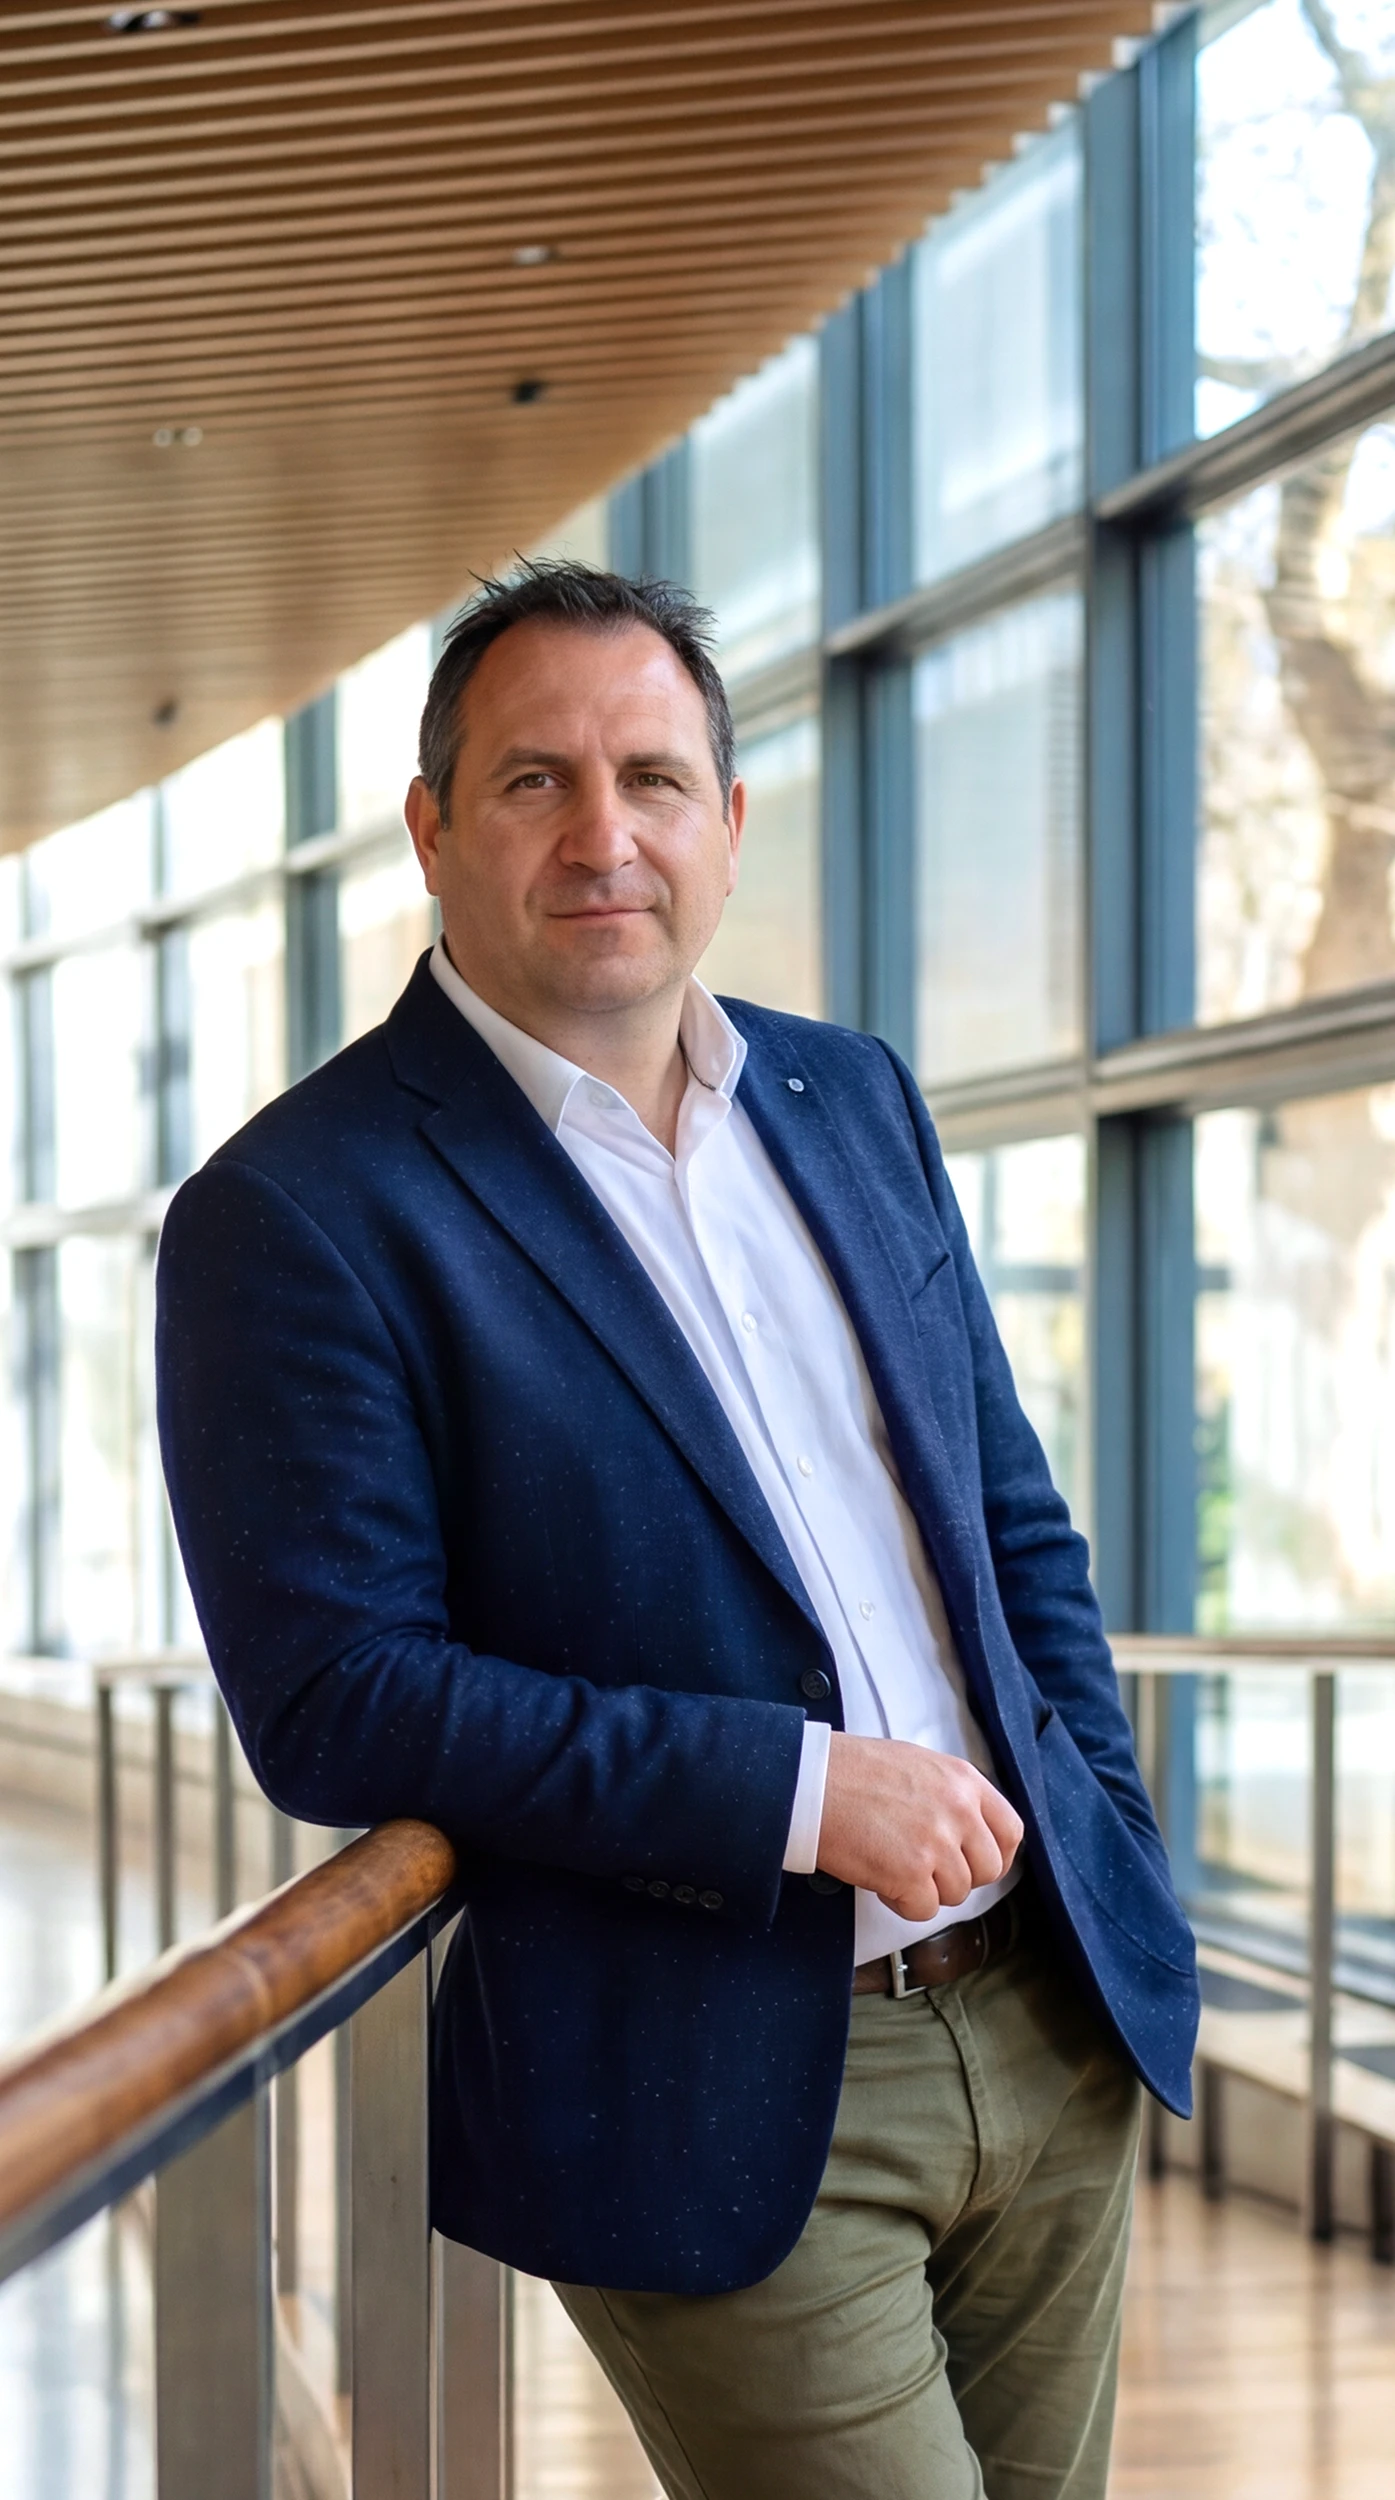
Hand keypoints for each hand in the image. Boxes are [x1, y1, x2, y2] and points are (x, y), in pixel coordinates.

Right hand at [816, 1734, 1023, 1923]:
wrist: (810, 1783)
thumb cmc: (849, 1771)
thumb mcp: (916, 1765)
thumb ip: (949, 1794)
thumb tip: (966, 1829)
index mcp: (963, 1781)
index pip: (1010, 1830)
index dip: (998, 1855)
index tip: (979, 1864)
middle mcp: (958, 1810)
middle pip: (988, 1870)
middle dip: (958, 1878)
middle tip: (927, 1870)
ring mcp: (937, 1842)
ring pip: (956, 1893)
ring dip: (925, 1889)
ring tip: (892, 1866)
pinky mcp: (911, 1872)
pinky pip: (923, 1910)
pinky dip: (901, 1903)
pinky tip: (881, 1880)